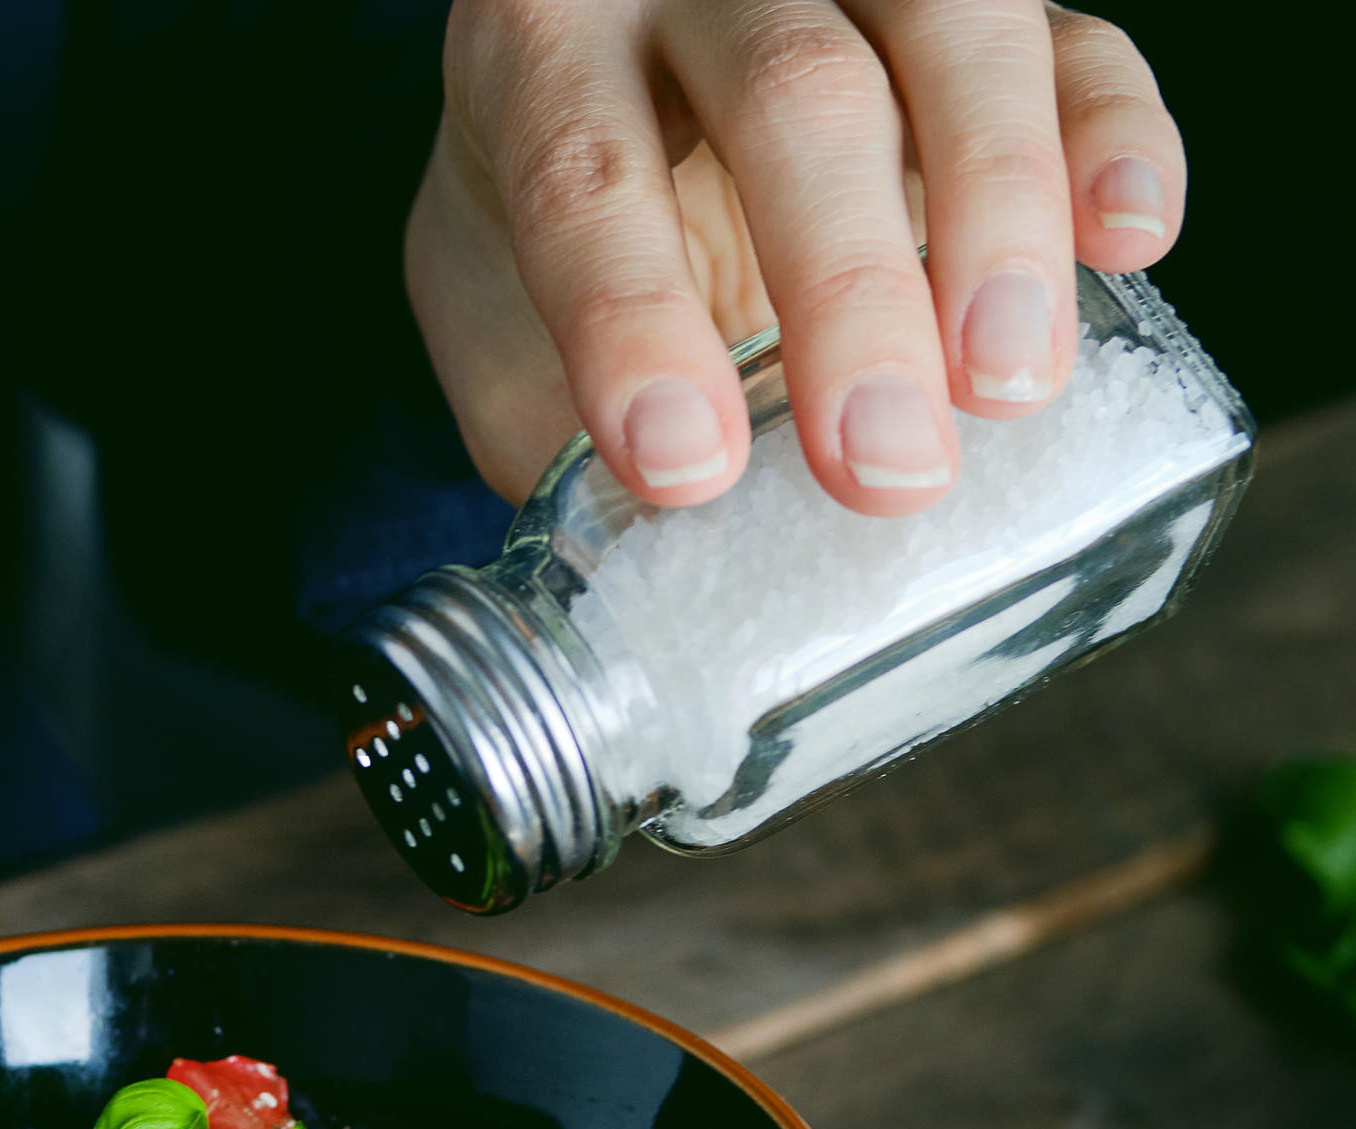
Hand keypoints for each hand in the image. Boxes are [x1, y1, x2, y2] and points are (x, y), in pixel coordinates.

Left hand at [407, 0, 1182, 511]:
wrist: (607, 85)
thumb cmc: (550, 222)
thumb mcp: (489, 312)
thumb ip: (541, 422)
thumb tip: (640, 585)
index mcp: (541, 51)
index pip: (584, 175)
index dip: (634, 323)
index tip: (684, 469)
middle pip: (796, 99)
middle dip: (850, 292)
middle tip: (888, 467)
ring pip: (952, 37)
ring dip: (997, 213)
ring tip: (1007, 383)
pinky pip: (1077, 42)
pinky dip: (1113, 136)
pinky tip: (1126, 243)